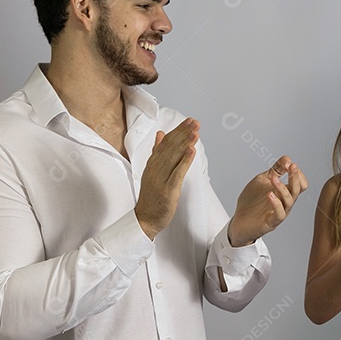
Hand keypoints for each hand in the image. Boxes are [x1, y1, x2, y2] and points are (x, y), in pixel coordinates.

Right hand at [135, 119, 198, 239]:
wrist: (145, 218)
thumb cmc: (151, 197)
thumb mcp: (152, 171)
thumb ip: (157, 152)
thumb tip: (160, 134)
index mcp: (152, 164)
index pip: (166, 143)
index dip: (178, 131)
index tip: (189, 121)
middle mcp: (155, 169)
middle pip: (170, 147)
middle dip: (183, 133)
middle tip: (195, 122)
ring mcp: (160, 179)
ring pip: (174, 157)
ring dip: (185, 143)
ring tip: (195, 131)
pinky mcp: (167, 190)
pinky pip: (177, 173)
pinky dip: (184, 161)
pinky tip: (191, 151)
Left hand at [227, 156, 307, 245]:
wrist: (239, 221)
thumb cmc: (252, 202)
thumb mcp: (263, 180)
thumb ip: (275, 170)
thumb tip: (287, 159)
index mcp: (285, 192)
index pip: (300, 182)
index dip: (296, 172)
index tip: (288, 163)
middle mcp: (285, 202)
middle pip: (298, 189)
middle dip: (295, 177)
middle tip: (290, 166)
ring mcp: (279, 212)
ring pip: (290, 200)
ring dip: (282, 187)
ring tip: (273, 179)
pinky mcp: (271, 222)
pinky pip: (279, 214)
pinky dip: (276, 203)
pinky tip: (269, 195)